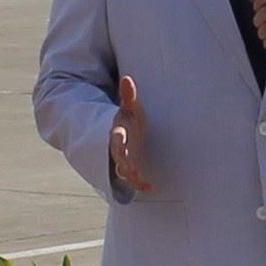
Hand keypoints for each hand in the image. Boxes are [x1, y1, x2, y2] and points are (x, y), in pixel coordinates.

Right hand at [109, 75, 151, 191]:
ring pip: (124, 170)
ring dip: (130, 175)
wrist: (123, 130)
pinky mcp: (131, 166)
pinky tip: (150, 187)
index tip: (119, 147)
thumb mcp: (129, 107)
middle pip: (118, 157)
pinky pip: (134, 178)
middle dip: (123, 163)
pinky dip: (140, 183)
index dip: (117, 143)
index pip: (115, 138)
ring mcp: (124, 158)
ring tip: (139, 179)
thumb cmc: (128, 117)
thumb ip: (128, 95)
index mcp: (118, 132)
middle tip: (129, 169)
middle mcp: (119, 147)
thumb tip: (127, 79)